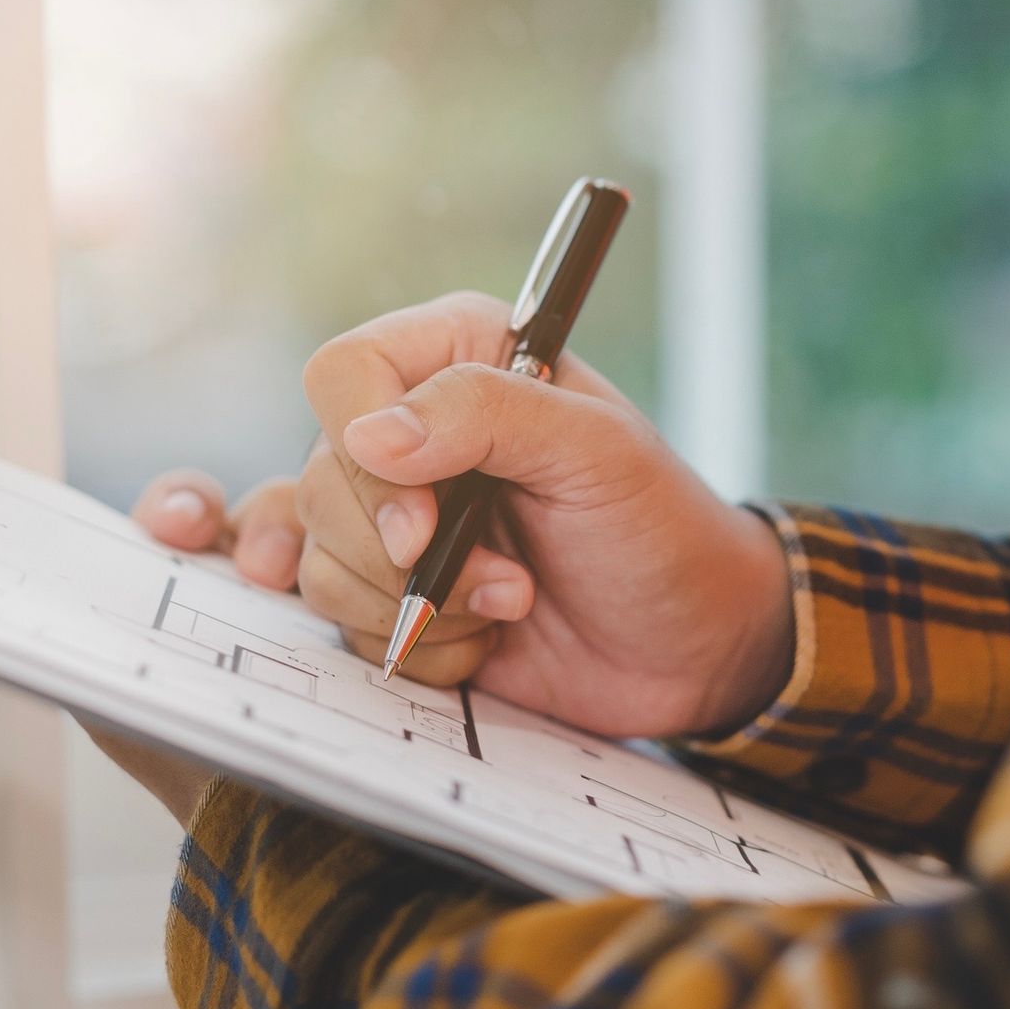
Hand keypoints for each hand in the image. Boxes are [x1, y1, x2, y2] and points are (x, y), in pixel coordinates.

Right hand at [131, 291, 793, 738]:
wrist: (692, 649)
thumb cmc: (662, 532)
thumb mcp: (597, 453)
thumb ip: (486, 414)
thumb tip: (370, 434)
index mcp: (457, 359)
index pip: (342, 376)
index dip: (362, 451)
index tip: (424, 525)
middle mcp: (411, 433)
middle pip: (317, 483)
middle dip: (403, 557)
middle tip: (507, 581)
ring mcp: (394, 520)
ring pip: (319, 561)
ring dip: (420, 608)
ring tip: (511, 605)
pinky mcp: (392, 595)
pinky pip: (338, 621)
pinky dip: (410, 646)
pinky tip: (476, 640)